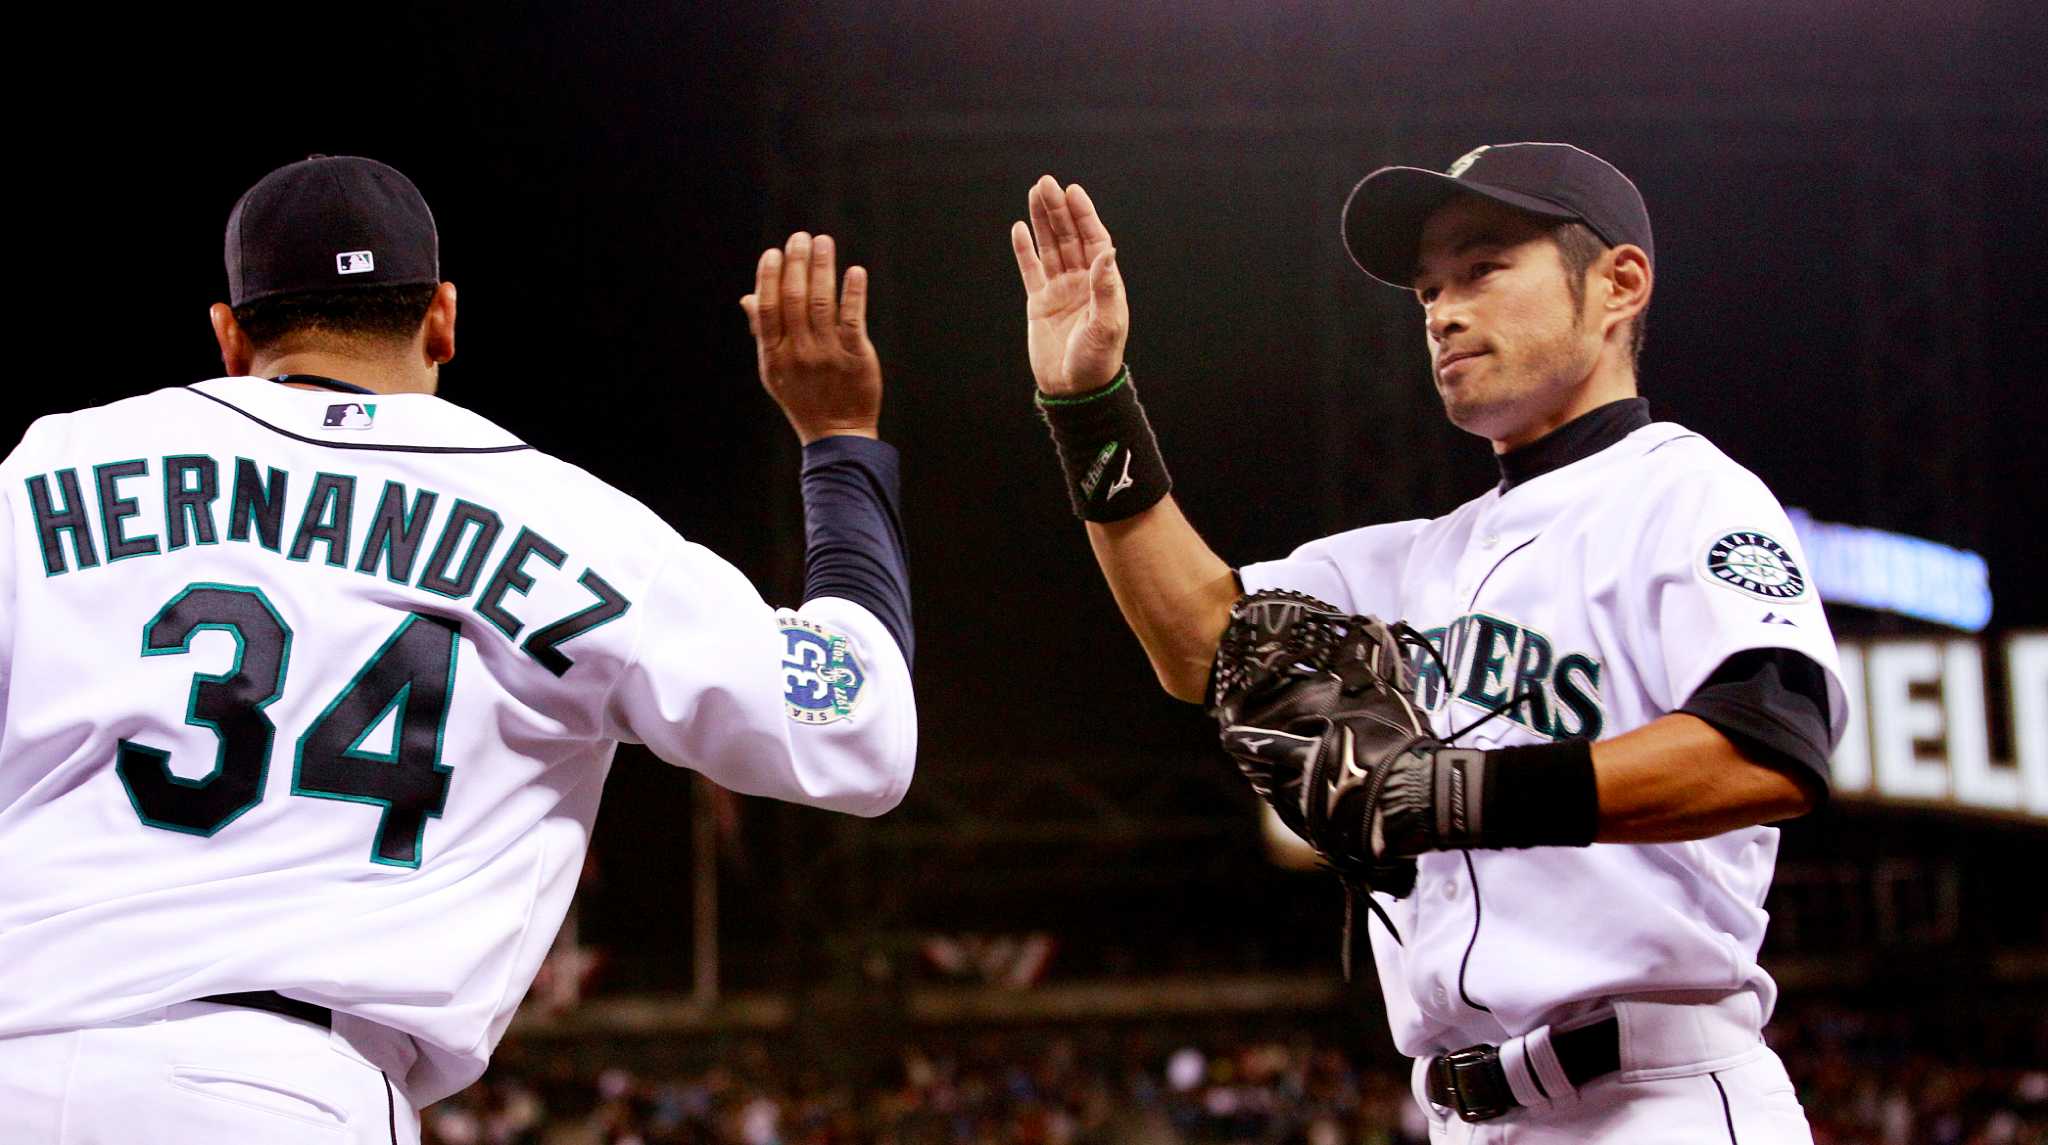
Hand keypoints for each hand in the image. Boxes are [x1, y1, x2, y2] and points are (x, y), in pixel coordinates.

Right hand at [741, 232, 881, 444]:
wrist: (837, 434)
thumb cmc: (804, 398)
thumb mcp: (773, 370)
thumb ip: (763, 333)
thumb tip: (748, 297)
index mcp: (774, 354)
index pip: (768, 307)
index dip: (769, 277)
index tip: (774, 252)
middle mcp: (798, 352)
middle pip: (793, 298)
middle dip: (796, 263)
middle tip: (801, 238)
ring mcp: (827, 354)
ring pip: (821, 302)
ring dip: (822, 268)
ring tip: (824, 243)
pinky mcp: (854, 356)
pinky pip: (852, 319)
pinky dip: (853, 293)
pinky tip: (854, 272)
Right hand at [1010, 176, 1127, 396]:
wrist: (1074, 390)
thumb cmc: (1097, 361)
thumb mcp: (1107, 325)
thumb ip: (1105, 288)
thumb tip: (1107, 251)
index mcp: (1102, 284)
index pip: (1094, 240)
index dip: (1084, 215)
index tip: (1073, 191)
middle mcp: (1082, 282)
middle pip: (1069, 237)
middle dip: (1058, 210)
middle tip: (1046, 182)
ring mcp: (1060, 290)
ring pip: (1050, 248)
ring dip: (1042, 222)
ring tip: (1034, 193)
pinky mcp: (1040, 303)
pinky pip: (1031, 270)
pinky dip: (1025, 250)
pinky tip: (1018, 229)